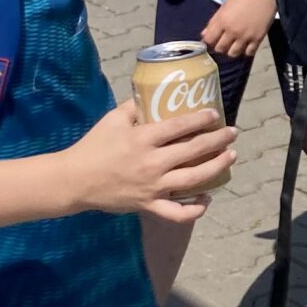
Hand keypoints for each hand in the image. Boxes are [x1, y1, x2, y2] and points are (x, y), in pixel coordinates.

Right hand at [65, 99, 237, 223]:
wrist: (74, 181)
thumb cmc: (93, 146)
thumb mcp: (112, 120)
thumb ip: (133, 106)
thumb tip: (152, 94)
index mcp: (142, 139)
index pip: (179, 127)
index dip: (201, 119)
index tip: (215, 115)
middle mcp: (152, 163)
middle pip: (193, 151)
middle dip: (217, 141)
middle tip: (232, 133)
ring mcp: (152, 187)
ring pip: (193, 180)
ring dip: (216, 167)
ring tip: (230, 157)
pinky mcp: (149, 205)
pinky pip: (177, 212)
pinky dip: (195, 209)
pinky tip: (207, 199)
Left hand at [201, 0, 273, 60]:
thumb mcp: (225, 5)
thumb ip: (214, 21)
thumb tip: (204, 35)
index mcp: (222, 20)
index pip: (209, 40)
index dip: (208, 41)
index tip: (212, 40)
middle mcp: (232, 31)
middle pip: (220, 48)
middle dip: (219, 46)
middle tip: (224, 42)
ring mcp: (245, 36)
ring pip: (233, 53)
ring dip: (232, 50)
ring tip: (235, 45)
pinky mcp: (258, 39)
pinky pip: (249, 53)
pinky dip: (246, 51)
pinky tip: (246, 45)